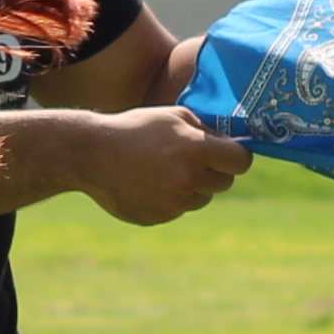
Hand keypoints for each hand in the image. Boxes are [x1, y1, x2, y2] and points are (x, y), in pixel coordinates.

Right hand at [60, 108, 254, 225]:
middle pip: (224, 182)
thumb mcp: (174, 116)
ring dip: (192, 186)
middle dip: (215, 171)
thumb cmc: (136, 128)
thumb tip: (232, 145)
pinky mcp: (158, 217)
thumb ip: (207, 131)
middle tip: (191, 159)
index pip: (241, 162)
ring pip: (202, 198)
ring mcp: (172, 203)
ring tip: (164, 169)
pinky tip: (149, 183)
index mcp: (195, 149)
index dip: (235, 156)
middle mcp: (187, 179)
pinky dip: (170, 199)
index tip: (227, 153)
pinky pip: (178, 210)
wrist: (92, 154)